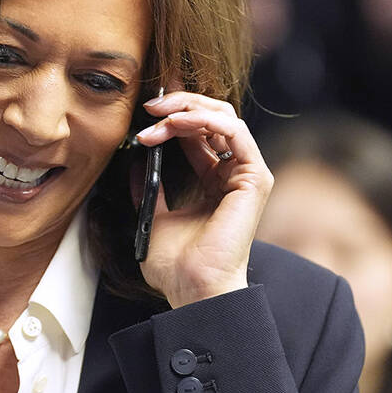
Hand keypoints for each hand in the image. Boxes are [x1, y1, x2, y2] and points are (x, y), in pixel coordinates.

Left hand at [134, 91, 273, 307]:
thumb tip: (136, 162)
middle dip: (180, 103)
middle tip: (150, 105)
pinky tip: (176, 123)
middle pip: (213, 117)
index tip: (144, 112)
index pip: (199, 132)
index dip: (173, 114)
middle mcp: (232, 174)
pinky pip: (233, 130)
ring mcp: (246, 175)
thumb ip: (151, 190)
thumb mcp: (155, 217)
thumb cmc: (178, 266)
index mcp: (214, 182)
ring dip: (186, 109)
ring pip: (223, 116)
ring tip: (157, 117)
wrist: (193, 289)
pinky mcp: (254, 178)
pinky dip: (203, 119)